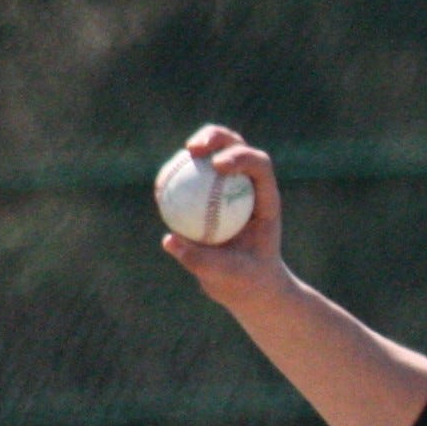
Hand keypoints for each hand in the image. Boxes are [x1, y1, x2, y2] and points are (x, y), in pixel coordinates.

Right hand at [158, 127, 287, 309]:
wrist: (248, 288)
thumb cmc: (246, 284)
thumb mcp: (228, 278)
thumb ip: (202, 260)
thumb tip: (170, 240)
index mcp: (266, 201)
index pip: (259, 166)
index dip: (240, 156)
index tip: (217, 166)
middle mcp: (251, 188)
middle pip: (237, 147)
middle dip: (216, 137)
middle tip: (193, 148)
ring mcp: (231, 188)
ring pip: (214, 155)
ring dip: (195, 148)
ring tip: (175, 160)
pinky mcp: (212, 195)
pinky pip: (194, 179)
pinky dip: (178, 177)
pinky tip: (160, 186)